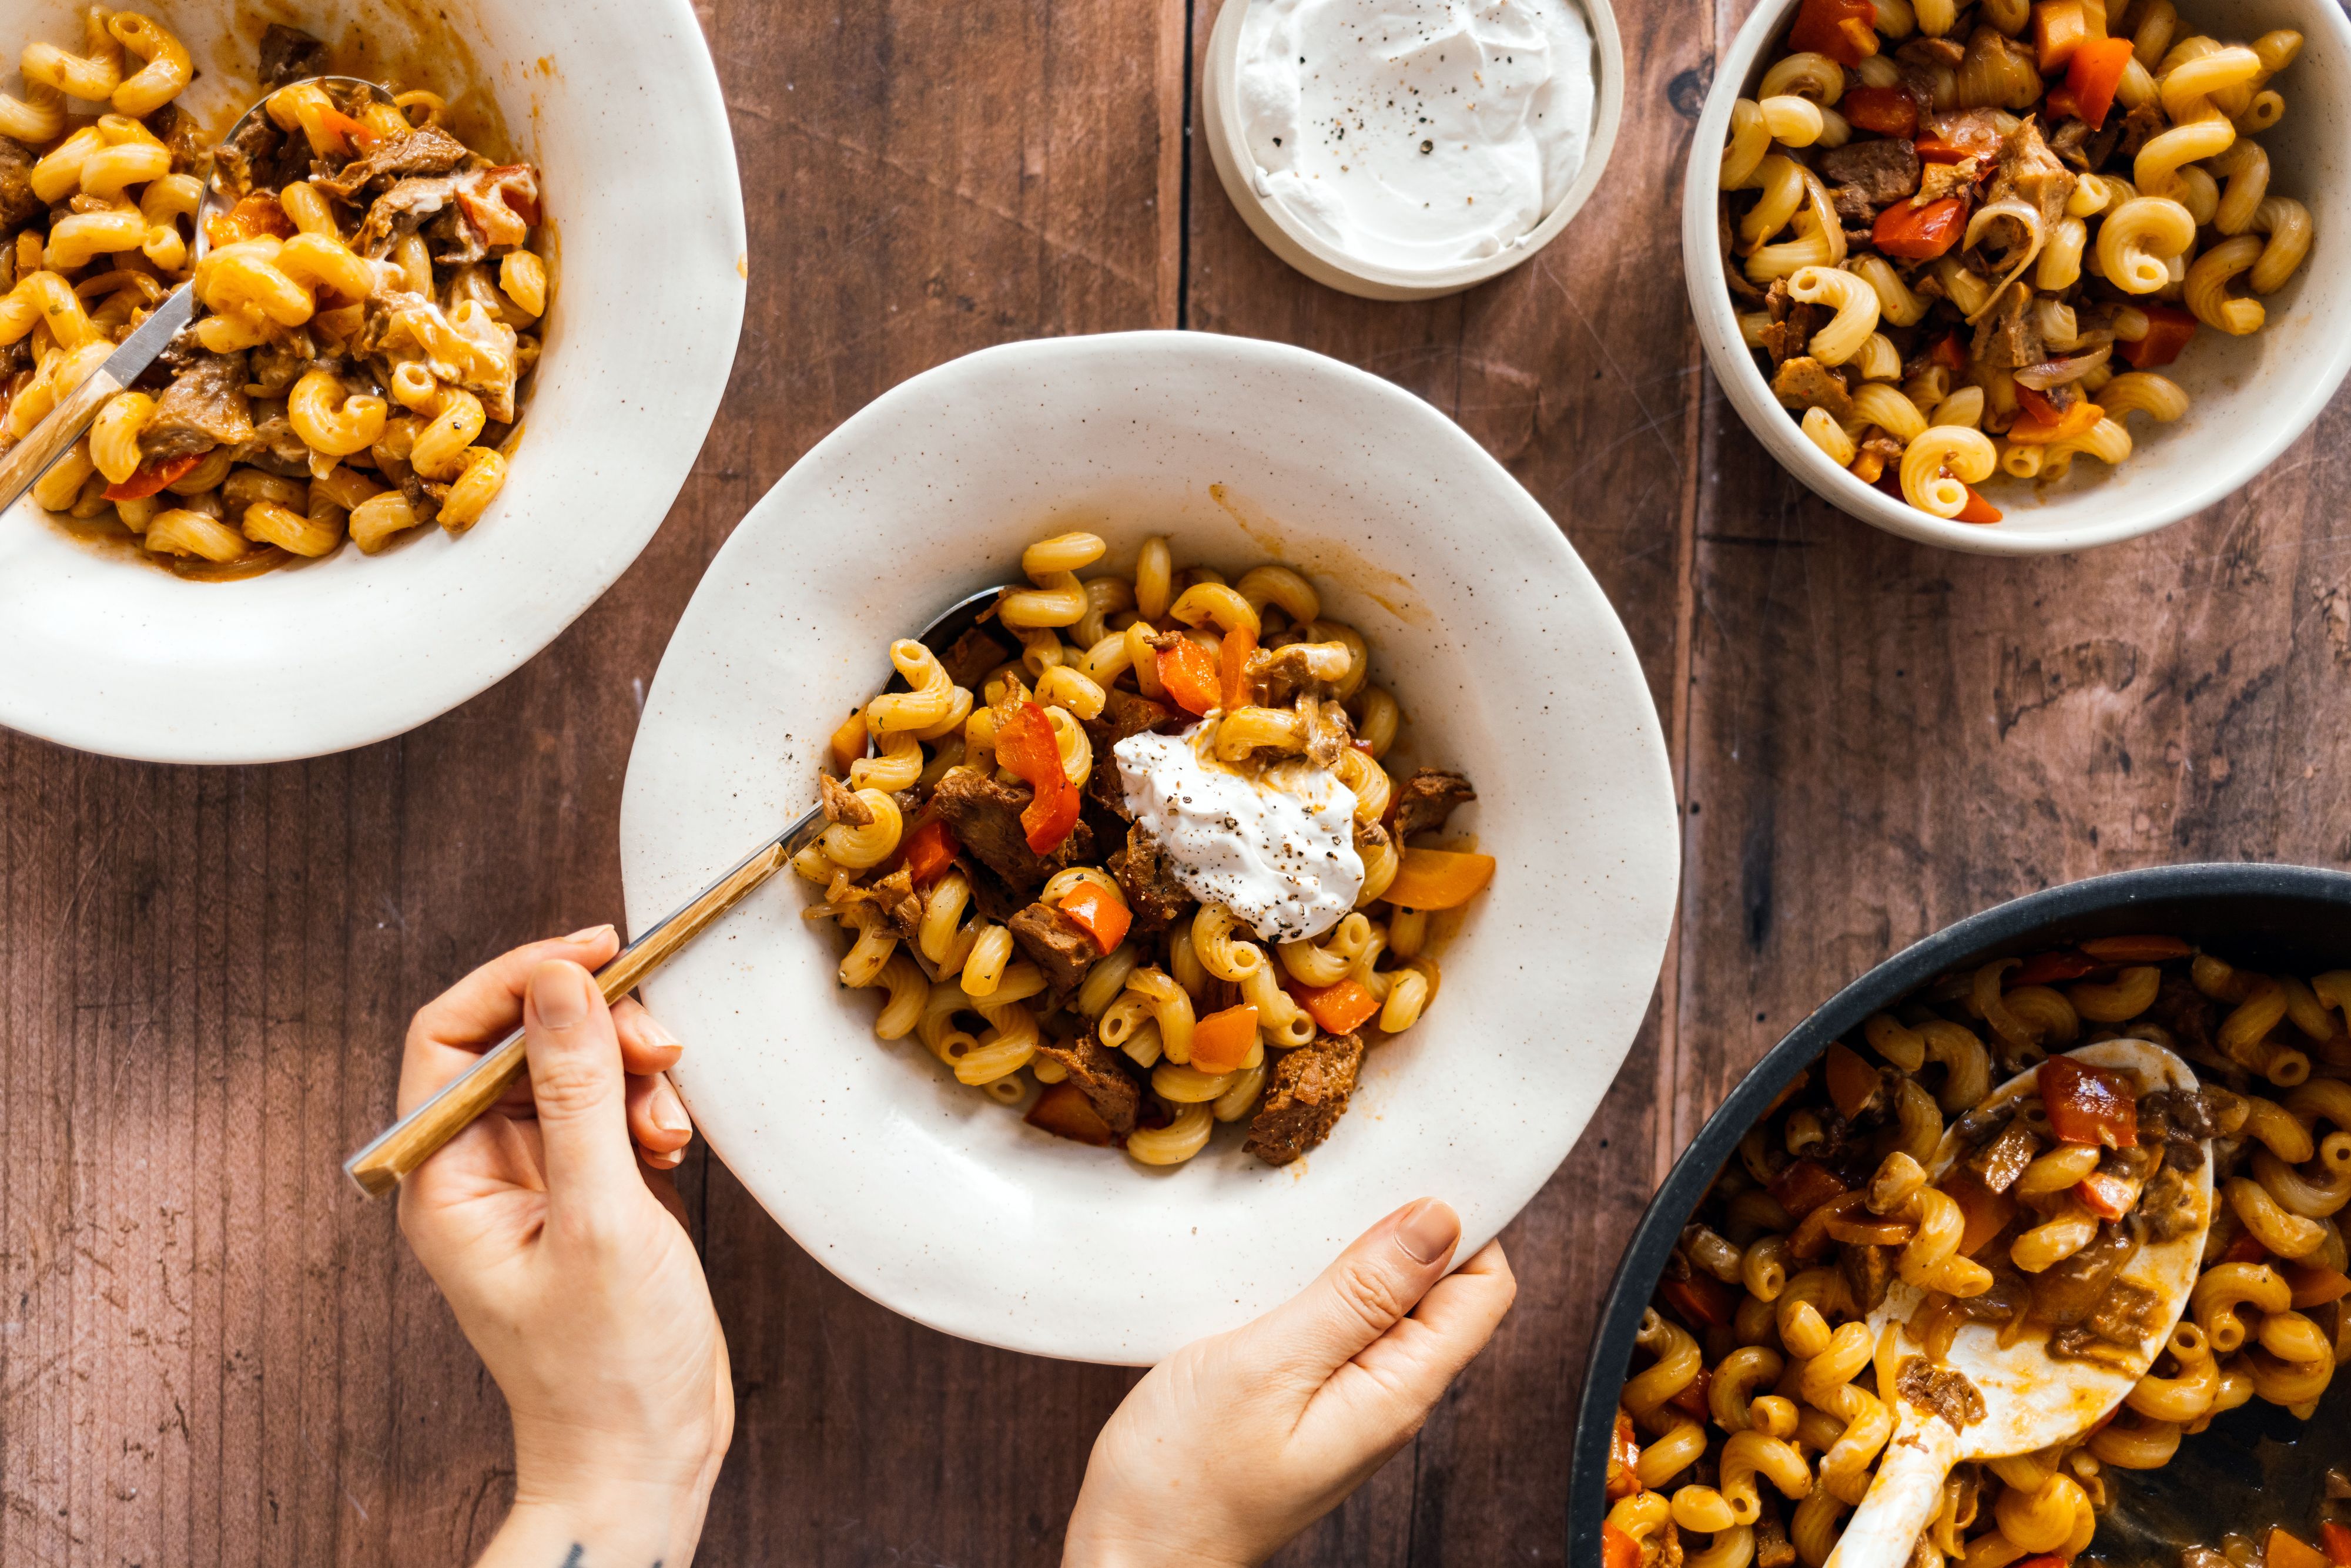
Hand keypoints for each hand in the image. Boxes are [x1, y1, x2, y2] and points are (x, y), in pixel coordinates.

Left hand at [395, 929, 731, 1567]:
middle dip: (597, 1033)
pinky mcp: (588, 1195)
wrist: (643, 1458)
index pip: (451, 1034)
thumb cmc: (606, 1369)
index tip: (596, 955)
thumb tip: (559, 980)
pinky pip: (612, 1112)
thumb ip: (580, 1091)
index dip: (519, 979)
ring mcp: (536, 1182)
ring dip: (633, 1078)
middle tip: (660, 1048)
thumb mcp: (600, 1217)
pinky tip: (674, 1151)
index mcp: (445, 1178)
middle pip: (524, 1042)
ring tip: (671, 1129)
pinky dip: (649, 1113)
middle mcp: (480, 1171)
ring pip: (577, 1071)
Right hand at [1064, 1199, 1516, 1567]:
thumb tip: (1439, 1222)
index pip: (1483, 1287)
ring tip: (1303, 1206)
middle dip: (1405, 1224)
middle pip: (1439, 1289)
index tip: (1412, 1161)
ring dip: (1353, 1250)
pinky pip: (1338, 1326)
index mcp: (1397, 1390)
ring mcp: (1347, 1402)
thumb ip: (1357, 1295)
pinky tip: (1274, 1262)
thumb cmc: (1183, 1480)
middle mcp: (1387, 1397)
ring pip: (1384, 1303)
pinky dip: (1317, 1281)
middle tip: (1345, 1170)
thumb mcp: (1267, 1365)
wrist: (1128, 1559)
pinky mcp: (1304, 1401)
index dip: (1465, 1219)